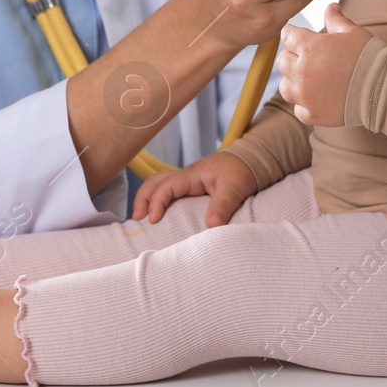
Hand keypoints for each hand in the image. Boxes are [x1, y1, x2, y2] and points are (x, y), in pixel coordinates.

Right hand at [131, 151, 255, 226]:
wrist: (249, 161)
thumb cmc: (240, 171)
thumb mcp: (234, 188)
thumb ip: (223, 206)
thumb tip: (211, 225)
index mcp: (192, 174)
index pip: (167, 185)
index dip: (157, 201)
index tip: (153, 219)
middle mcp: (185, 176)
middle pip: (155, 181)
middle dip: (143, 198)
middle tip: (137, 219)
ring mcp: (186, 181)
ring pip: (158, 184)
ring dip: (146, 197)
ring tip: (140, 218)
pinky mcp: (190, 188)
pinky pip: (167, 191)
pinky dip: (157, 199)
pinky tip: (155, 214)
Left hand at [277, 4, 374, 125]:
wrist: (384, 88)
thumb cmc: (369, 56)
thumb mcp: (352, 32)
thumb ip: (336, 19)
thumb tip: (331, 6)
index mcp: (309, 48)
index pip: (287, 36)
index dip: (295, 34)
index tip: (302, 37)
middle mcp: (302, 72)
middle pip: (283, 60)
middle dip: (293, 55)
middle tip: (309, 57)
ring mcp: (306, 96)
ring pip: (285, 86)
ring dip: (293, 81)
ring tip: (309, 79)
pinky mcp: (313, 114)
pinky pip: (298, 109)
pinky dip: (304, 104)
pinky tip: (317, 98)